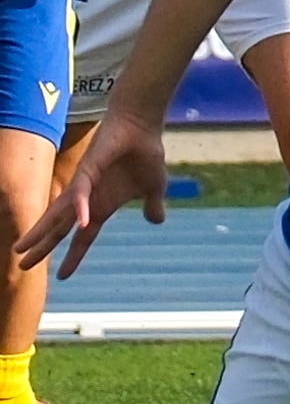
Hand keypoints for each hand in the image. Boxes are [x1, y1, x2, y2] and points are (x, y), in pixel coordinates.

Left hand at [17, 111, 167, 279]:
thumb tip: (156, 220)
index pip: (82, 237)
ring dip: (39, 234)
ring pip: (57, 215)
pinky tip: (80, 224)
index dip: (73, 256)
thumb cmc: (144, 154)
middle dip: (41, 248)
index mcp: (101, 207)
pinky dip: (80, 209)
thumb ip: (152, 206)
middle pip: (59, 230)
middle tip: (21, 266)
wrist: (141, 126)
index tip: (63, 277)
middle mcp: (86, 200)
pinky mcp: (88, 172)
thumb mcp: (153, 188)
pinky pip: (81, 194)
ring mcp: (83, 186)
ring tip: (19, 250)